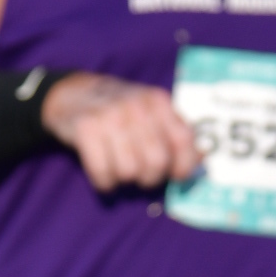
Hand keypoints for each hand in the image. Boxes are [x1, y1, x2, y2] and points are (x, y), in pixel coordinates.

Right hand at [42, 73, 201, 190]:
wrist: (73, 94)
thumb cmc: (120, 111)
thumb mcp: (150, 112)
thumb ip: (175, 133)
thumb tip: (202, 160)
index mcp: (157, 102)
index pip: (183, 140)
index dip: (183, 166)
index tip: (176, 176)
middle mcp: (136, 107)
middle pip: (156, 163)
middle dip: (150, 178)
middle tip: (140, 174)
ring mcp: (110, 117)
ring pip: (129, 172)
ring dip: (124, 179)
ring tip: (118, 167)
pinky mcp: (86, 129)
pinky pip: (103, 174)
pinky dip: (104, 182)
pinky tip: (103, 173)